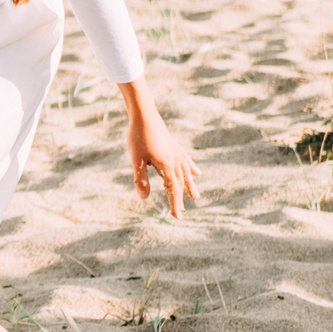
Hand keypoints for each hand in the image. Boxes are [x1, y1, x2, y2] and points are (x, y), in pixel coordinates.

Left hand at [120, 81, 198, 217]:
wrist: (144, 114)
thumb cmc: (138, 137)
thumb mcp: (136, 159)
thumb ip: (140, 179)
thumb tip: (143, 199)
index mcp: (167, 166)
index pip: (173, 189)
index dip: (175, 204)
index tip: (176, 217)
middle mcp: (175, 160)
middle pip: (180, 183)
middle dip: (181, 198)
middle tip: (181, 212)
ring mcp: (176, 152)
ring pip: (186, 173)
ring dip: (190, 186)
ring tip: (196, 196)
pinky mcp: (174, 146)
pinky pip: (185, 161)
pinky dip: (191, 168)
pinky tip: (196, 172)